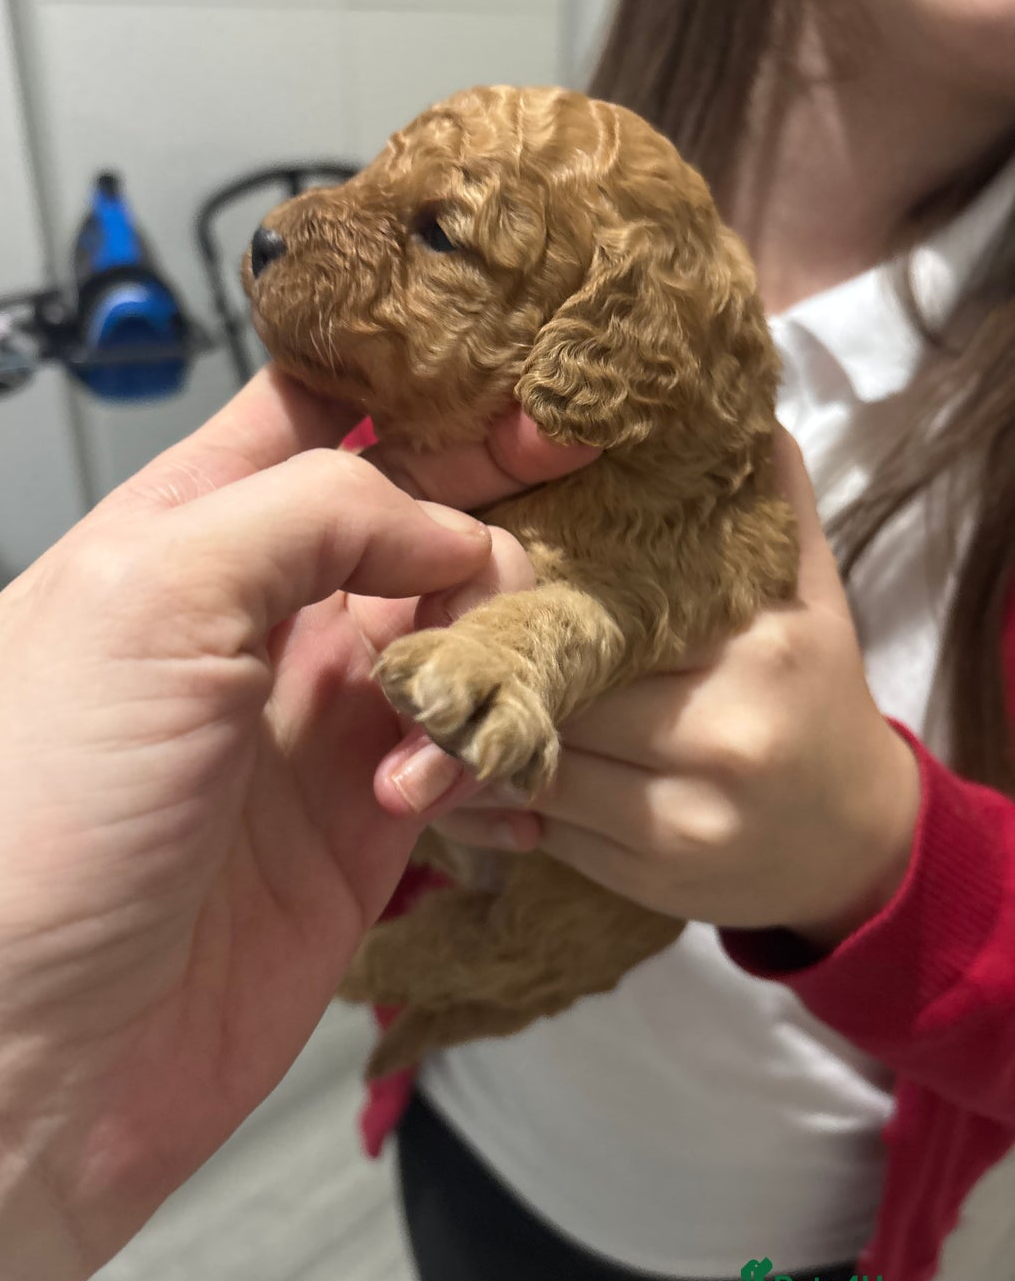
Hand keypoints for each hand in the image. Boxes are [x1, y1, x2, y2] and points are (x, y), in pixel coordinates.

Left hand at [0, 365, 594, 1280]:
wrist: (37, 1054)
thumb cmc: (41, 819)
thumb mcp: (151, 601)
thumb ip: (308, 516)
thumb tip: (444, 526)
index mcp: (185, 538)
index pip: (315, 419)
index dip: (416, 400)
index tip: (516, 403)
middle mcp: (258, 622)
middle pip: (411, 530)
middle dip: (486, 534)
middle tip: (541, 565)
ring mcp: (314, 726)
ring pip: (459, 642)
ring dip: (494, 669)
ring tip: (471, 724)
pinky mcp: (364, 827)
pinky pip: (469, 758)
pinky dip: (495, 764)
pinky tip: (475, 800)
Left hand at [377, 429, 920, 949]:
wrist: (855, 842)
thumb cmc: (817, 695)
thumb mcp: (807, 590)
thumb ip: (766, 497)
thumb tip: (718, 402)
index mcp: (756, 645)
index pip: (601, 603)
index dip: (523, 584)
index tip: (471, 564)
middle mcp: (722, 734)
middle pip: (555, 682)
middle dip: (484, 660)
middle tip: (425, 633)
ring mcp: (682, 817)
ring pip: (531, 758)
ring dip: (473, 733)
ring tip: (432, 698)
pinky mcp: (644, 878)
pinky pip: (540, 822)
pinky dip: (497, 793)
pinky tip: (471, 768)